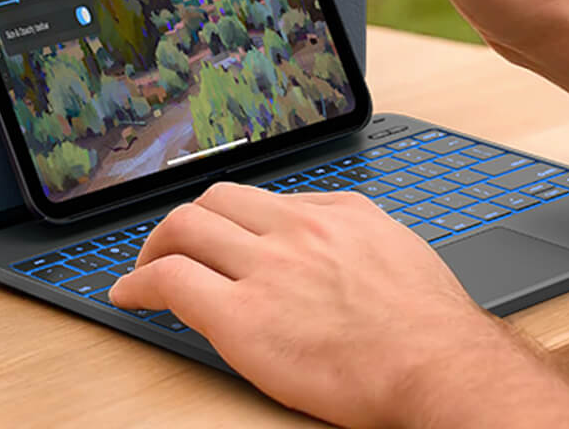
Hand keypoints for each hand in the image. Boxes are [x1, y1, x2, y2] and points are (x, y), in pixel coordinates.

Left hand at [109, 183, 568, 427]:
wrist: (438, 367)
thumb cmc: (430, 329)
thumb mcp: (398, 252)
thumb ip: (354, 240)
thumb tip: (331, 245)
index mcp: (335, 212)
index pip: (261, 200)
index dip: (228, 219)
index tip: (217, 236)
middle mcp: (295, 229)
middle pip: (214, 201)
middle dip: (184, 223)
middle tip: (171, 248)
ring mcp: (266, 269)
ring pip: (185, 229)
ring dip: (154, 247)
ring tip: (145, 270)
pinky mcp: (242, 317)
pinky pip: (172, 282)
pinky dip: (140, 284)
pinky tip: (130, 295)